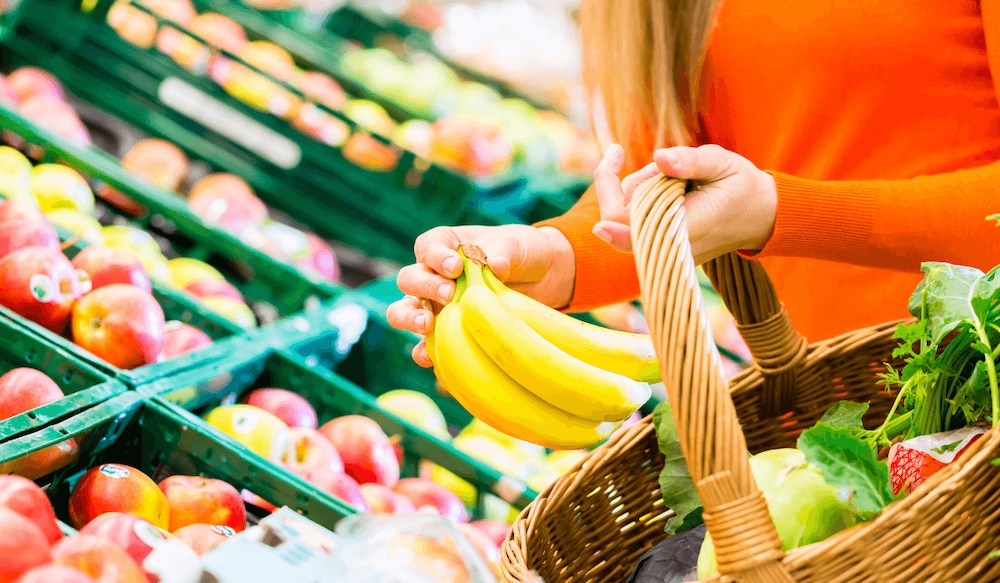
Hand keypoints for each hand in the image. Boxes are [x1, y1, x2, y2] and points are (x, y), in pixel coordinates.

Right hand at [386, 224, 574, 366]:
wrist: (542, 278)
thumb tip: (495, 266)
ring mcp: (436, 305)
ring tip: (427, 324)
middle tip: (449, 294)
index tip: (455, 267)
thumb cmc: (522, 253)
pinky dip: (423, 350)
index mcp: (445, 245)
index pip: (427, 247)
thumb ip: (502, 252)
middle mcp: (433, 275)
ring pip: (404, 311)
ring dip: (410, 318)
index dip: (436, 257)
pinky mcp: (446, 332)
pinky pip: (425, 344)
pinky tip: (431, 356)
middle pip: (410, 279)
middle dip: (425, 287)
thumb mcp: (516, 245)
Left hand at [591, 144, 777, 263]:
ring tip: (676, 176)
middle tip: (641, 160)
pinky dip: (643, 200)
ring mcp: (665, 250)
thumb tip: (660, 157)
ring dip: (639, 189)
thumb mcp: (722, 164)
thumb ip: (691, 161)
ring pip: (627, 217)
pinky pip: (637, 222)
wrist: (761, 216)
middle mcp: (670, 246)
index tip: (602, 212)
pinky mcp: (663, 246)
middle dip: (624, 184)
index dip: (613, 219)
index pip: (635, 231)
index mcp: (686, 228)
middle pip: (620, 219)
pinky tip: (669, 187)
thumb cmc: (742, 187)